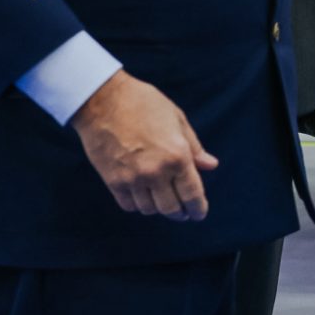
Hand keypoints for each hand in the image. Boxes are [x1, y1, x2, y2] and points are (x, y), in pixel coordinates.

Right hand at [70, 70, 217, 220]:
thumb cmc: (144, 104)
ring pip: (150, 209)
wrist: (103, 100)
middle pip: (171, 208)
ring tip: (161, 199)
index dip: (198, 208)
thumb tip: (211, 166)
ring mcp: (133, 178)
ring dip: (158, 207)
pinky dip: (138, 204)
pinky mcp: (113, 181)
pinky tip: (142, 195)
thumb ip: (194, 147)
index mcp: (177, 156)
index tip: (199, 214)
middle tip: (183, 212)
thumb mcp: (177, 119)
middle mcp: (156, 172)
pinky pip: (129, 205)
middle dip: (180, 213)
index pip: (192, 194)